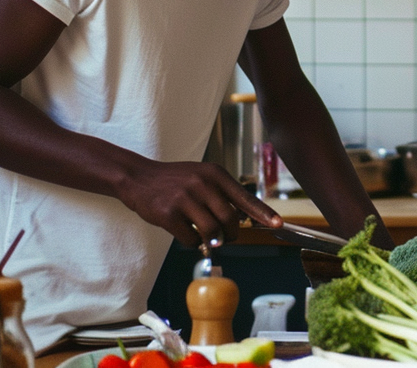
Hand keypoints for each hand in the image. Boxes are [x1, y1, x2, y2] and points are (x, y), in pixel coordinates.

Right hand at [115, 159, 281, 246]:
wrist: (139, 178)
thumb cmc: (176, 181)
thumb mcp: (202, 177)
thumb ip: (222, 194)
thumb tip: (241, 220)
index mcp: (215, 174)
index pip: (245, 197)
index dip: (263, 213)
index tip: (278, 224)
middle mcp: (202, 183)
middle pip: (230, 219)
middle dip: (232, 233)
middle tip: (228, 237)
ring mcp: (184, 198)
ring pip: (212, 231)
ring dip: (213, 240)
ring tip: (208, 237)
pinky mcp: (168, 214)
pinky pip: (190, 238)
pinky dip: (193, 242)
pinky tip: (186, 233)